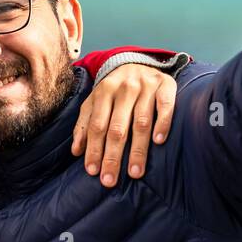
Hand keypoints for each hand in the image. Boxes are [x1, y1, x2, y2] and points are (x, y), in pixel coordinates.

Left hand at [72, 63, 177, 185]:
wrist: (138, 61)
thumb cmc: (114, 90)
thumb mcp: (94, 102)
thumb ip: (84, 125)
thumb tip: (76, 152)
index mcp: (103, 92)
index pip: (97, 126)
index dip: (94, 149)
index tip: (93, 171)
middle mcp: (124, 88)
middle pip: (117, 128)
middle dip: (112, 156)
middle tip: (110, 180)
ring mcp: (146, 86)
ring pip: (141, 122)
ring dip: (137, 149)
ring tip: (135, 172)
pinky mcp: (166, 85)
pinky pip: (165, 106)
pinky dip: (163, 123)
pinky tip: (158, 141)